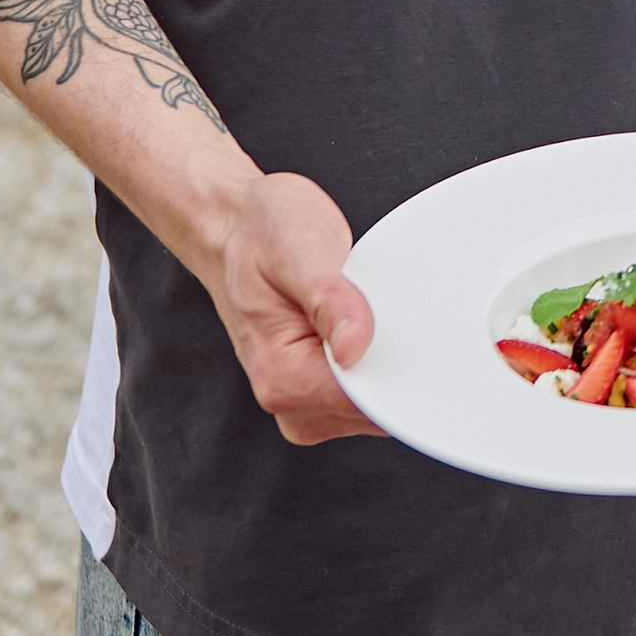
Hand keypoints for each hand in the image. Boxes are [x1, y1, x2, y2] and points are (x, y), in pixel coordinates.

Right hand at [208, 170, 382, 447]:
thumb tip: (355, 348)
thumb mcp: (299, 250)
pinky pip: (366, 391)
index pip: (365, 403)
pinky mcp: (315, 391)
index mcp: (281, 378)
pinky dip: (375, 359)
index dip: (399, 369)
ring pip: (375, 403)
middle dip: (393, 363)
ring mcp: (302, 404)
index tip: (401, 326)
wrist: (234, 227)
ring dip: (383, 359)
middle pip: (375, 408)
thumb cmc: (262, 233)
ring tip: (357, 309)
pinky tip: (360, 323)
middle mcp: (287, 403)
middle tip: (373, 304)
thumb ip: (330, 301)